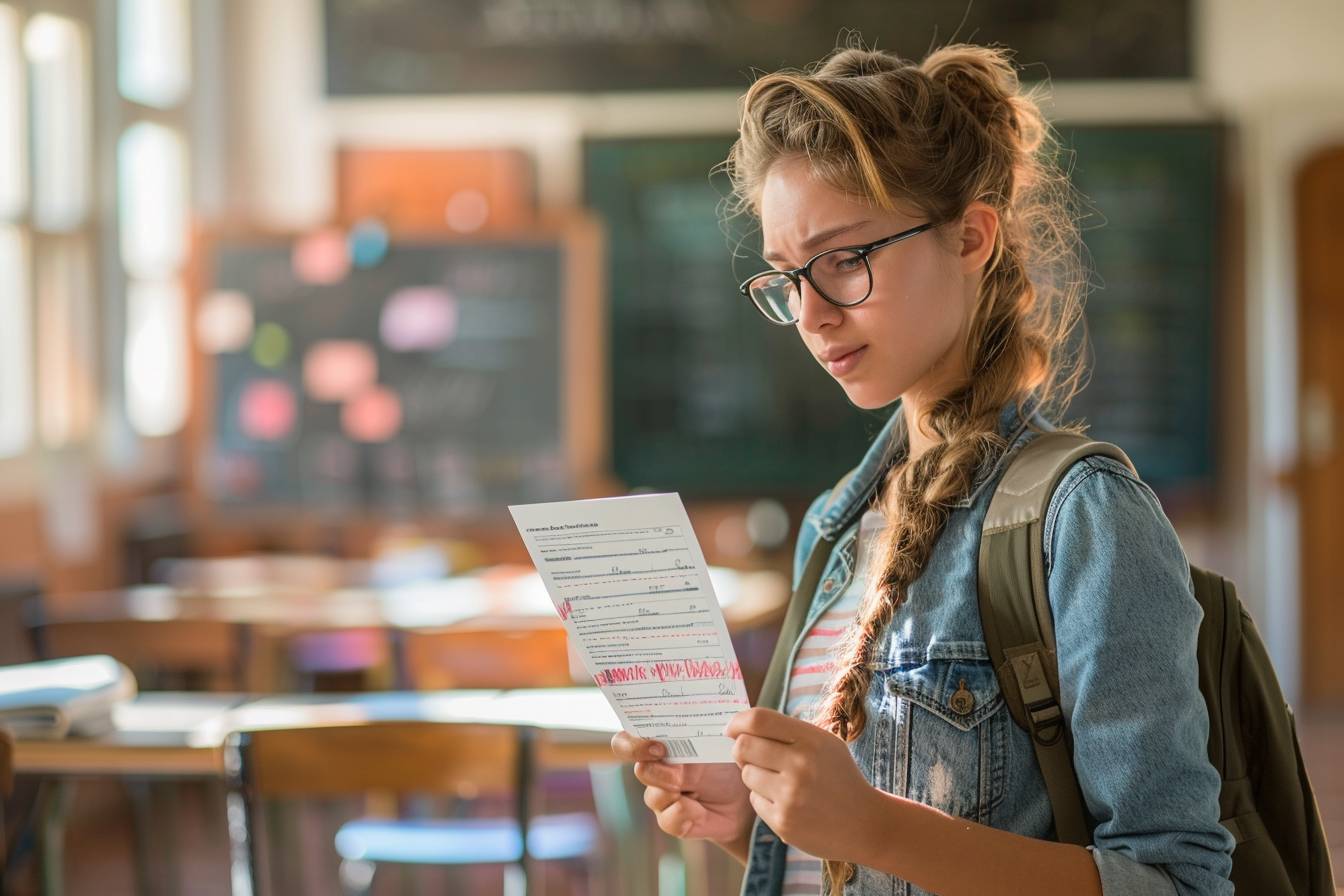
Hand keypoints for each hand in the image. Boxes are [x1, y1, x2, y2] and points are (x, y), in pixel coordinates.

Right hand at [610, 730, 754, 846]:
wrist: (743, 797)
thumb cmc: (726, 761)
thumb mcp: (714, 743)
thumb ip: (697, 733)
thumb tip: (693, 721)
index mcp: (659, 745)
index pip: (626, 742)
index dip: (632, 744)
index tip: (657, 747)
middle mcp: (655, 771)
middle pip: (639, 770)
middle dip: (657, 772)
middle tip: (679, 773)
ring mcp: (661, 797)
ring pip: (652, 796)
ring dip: (674, 793)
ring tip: (697, 791)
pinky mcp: (671, 820)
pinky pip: (667, 820)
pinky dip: (685, 814)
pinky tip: (700, 811)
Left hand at [725, 707, 879, 861]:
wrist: (865, 824)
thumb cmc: (839, 777)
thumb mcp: (824, 743)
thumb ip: (787, 732)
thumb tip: (742, 726)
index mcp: (811, 740)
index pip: (758, 719)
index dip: (738, 721)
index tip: (732, 728)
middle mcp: (800, 765)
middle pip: (743, 746)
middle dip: (741, 749)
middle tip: (750, 755)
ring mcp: (791, 795)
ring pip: (746, 774)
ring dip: (754, 775)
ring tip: (777, 781)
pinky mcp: (783, 821)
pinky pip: (754, 800)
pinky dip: (764, 799)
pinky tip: (786, 801)